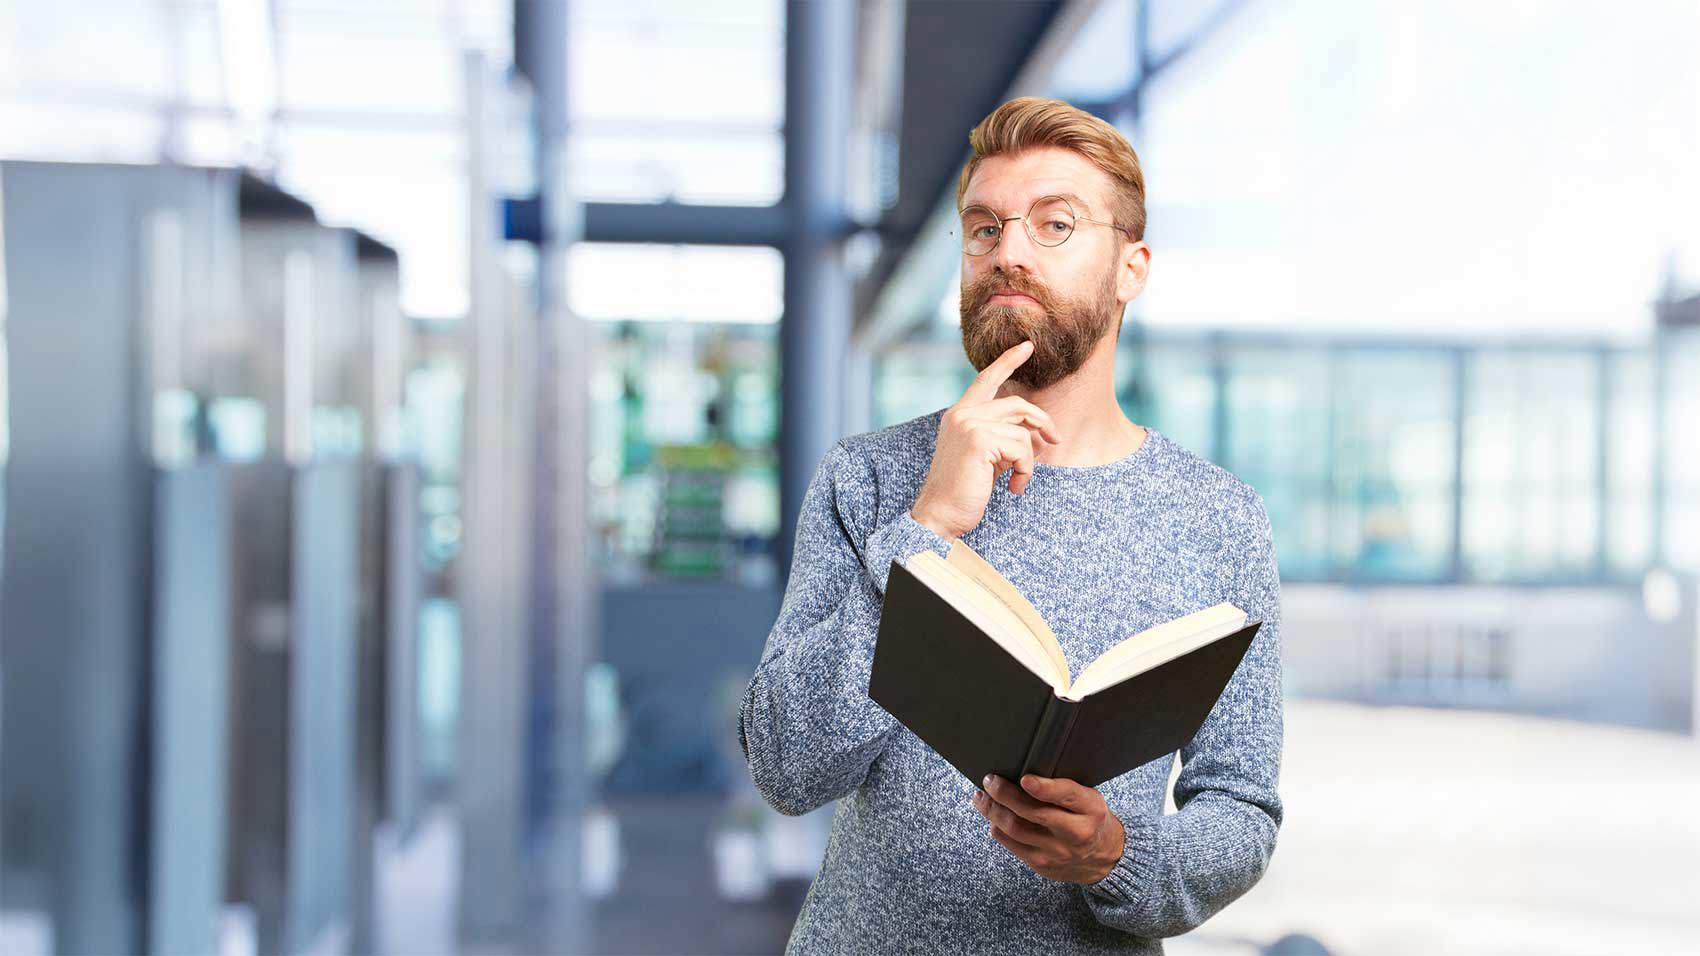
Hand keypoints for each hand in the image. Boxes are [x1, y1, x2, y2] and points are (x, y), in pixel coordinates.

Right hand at [912, 340, 1061, 538]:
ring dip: (1028, 461)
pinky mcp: (979, 439)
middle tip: (1055, 441)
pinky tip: (1013, 488)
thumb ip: (1001, 437)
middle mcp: (962, 414)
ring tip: (1017, 481)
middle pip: (1017, 405)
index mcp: (959, 415)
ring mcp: (969, 424)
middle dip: (1042, 422)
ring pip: (1022, 431)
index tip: (1027, 346)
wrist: (941, 515)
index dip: (1008, 361)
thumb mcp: (985, 457)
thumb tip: (1035, 433)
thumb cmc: (963, 492)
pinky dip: (1025, 471)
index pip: (986, 379)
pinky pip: (1021, 448)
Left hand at [972, 772, 1125, 884]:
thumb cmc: (1089, 818)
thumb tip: (1024, 771)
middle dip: (1005, 795)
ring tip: (982, 797)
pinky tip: (992, 816)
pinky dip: (997, 827)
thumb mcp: (1089, 799)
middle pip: (1033, 813)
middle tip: (990, 780)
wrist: (1102, 857)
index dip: (1044, 788)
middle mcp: (1075, 832)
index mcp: (1091, 809)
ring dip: (993, 810)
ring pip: (1016, 829)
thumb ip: (1064, 788)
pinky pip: (1011, 845)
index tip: (1025, 779)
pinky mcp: (1041, 864)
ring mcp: (1057, 851)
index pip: (1067, 795)